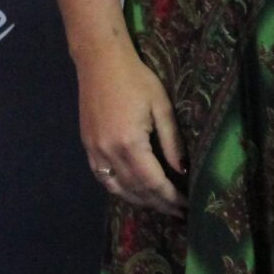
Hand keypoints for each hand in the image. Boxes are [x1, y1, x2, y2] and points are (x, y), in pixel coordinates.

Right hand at [77, 34, 185, 211]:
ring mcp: (94, 151)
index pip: (153, 182)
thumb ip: (172, 141)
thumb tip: (182, 170)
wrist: (99, 60)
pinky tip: (132, 192)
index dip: (170, 198)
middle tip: (178, 212)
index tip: (186, 206)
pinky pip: (102, 177)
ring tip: (159, 205)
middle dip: (158, 203)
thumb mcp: (161, 106)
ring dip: (139, 200)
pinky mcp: (87, 146)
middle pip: (136, 190)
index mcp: (130, 143)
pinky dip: (119, 189)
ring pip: (117, 188)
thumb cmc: (136, 78)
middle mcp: (108, 153)